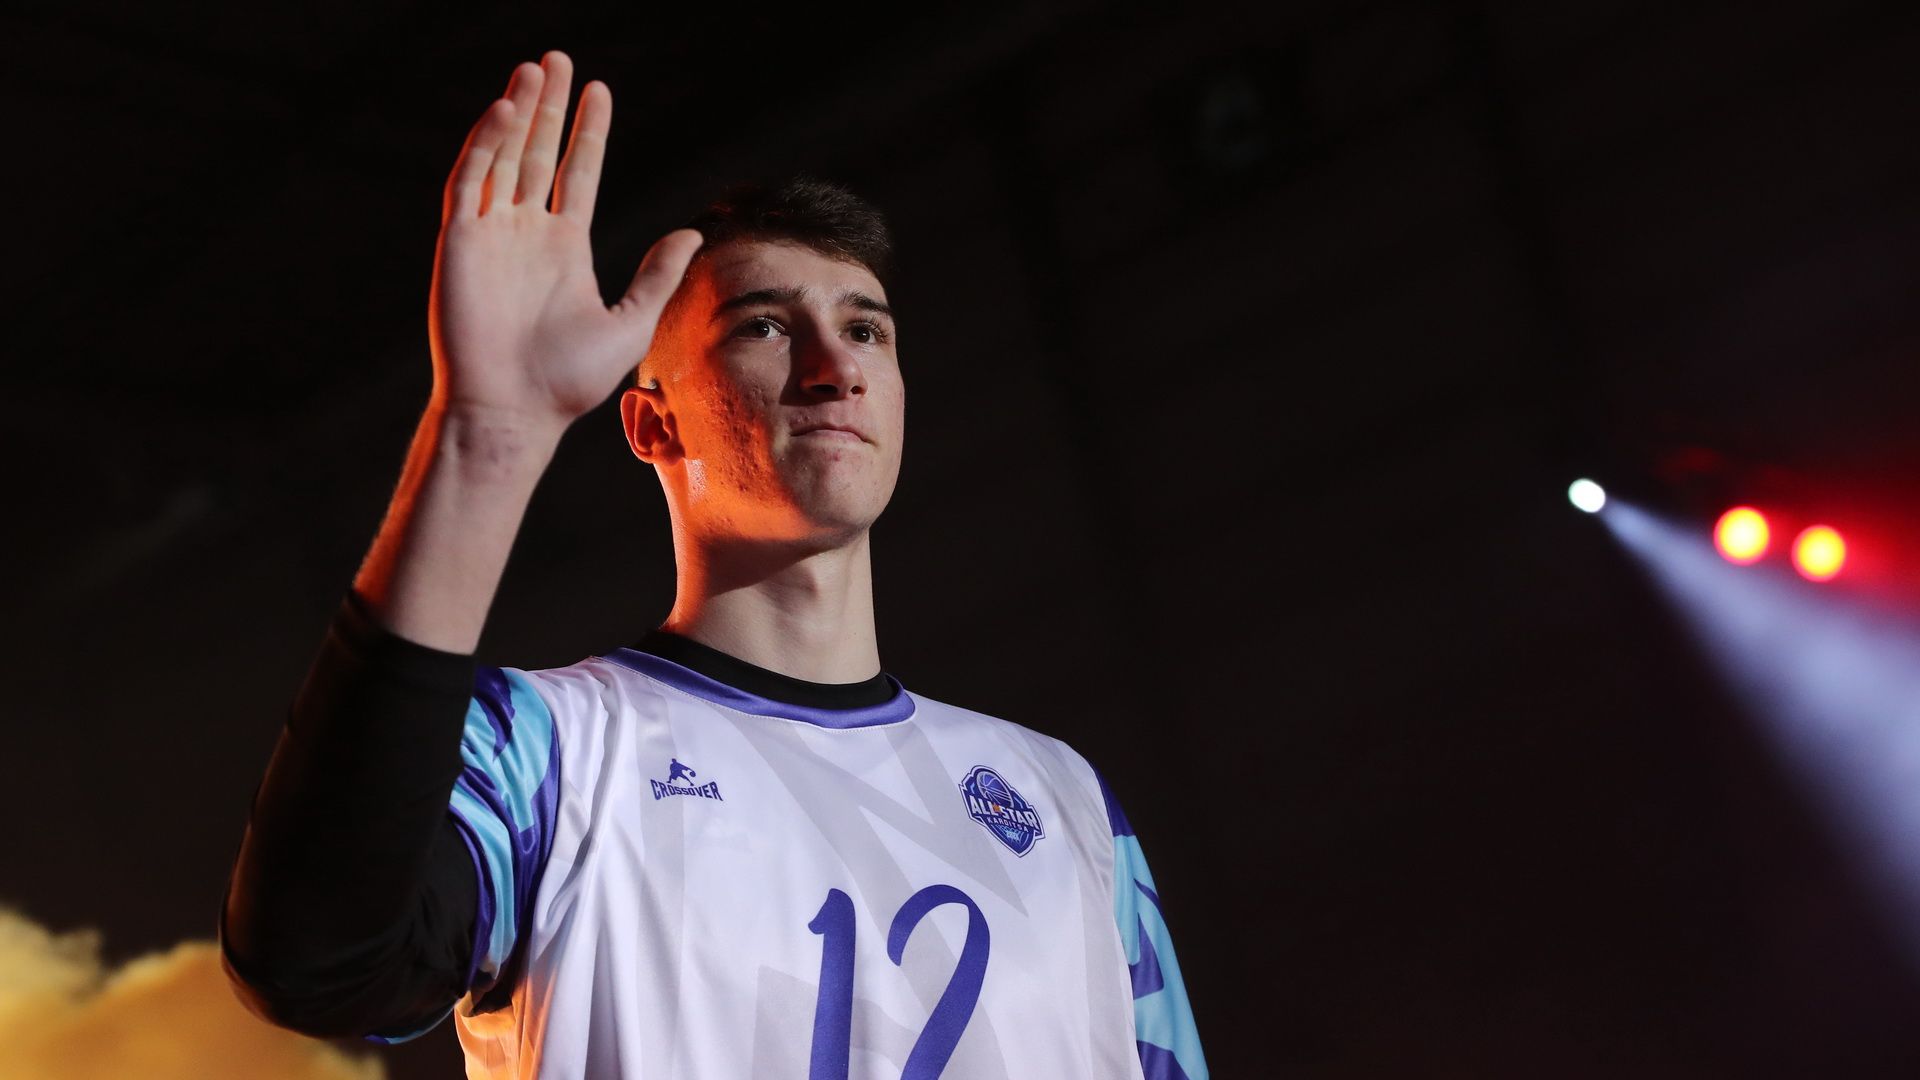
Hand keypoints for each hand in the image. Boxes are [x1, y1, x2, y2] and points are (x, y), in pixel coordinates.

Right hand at [427, 51, 701, 429]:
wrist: (514, 411)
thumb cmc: (567, 382)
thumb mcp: (630, 321)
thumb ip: (658, 274)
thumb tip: (693, 232)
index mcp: (563, 248)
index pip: (576, 173)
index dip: (587, 132)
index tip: (600, 91)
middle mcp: (524, 234)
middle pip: (536, 153)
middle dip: (548, 107)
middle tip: (558, 60)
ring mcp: (490, 235)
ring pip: (502, 157)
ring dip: (516, 113)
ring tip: (535, 69)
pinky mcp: (458, 243)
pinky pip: (469, 182)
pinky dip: (483, 145)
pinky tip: (505, 110)